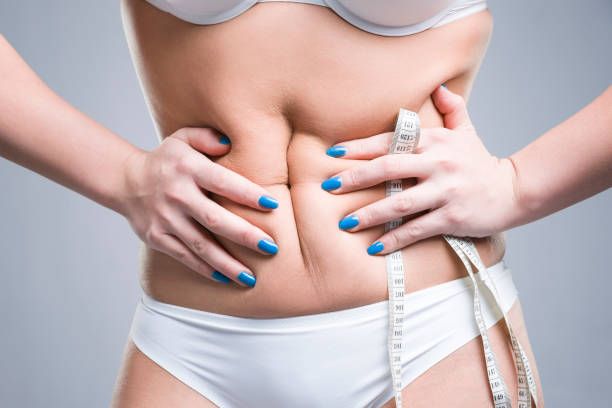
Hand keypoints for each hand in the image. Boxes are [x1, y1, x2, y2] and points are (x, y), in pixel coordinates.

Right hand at [119, 127, 279, 286]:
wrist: (126, 181)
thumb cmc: (168, 160)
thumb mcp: (183, 138)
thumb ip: (207, 138)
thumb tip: (229, 144)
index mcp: (188, 168)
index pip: (223, 182)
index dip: (248, 195)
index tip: (273, 206)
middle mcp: (177, 195)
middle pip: (215, 219)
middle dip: (245, 235)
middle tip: (271, 248)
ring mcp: (166, 219)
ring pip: (201, 245)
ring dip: (228, 263)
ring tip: (251, 278)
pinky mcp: (157, 238)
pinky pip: (185, 256)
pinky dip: (206, 269)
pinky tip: (227, 278)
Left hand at [321, 85, 520, 254]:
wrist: (514, 191)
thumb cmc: (480, 162)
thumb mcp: (467, 131)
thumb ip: (452, 109)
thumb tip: (439, 87)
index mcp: (435, 141)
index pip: (389, 142)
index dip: (359, 148)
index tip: (332, 154)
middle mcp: (438, 163)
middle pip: (388, 168)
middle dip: (355, 178)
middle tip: (328, 188)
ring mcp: (445, 191)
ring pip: (400, 203)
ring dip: (370, 214)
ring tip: (345, 223)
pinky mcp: (452, 217)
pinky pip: (417, 229)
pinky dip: (395, 239)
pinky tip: (374, 248)